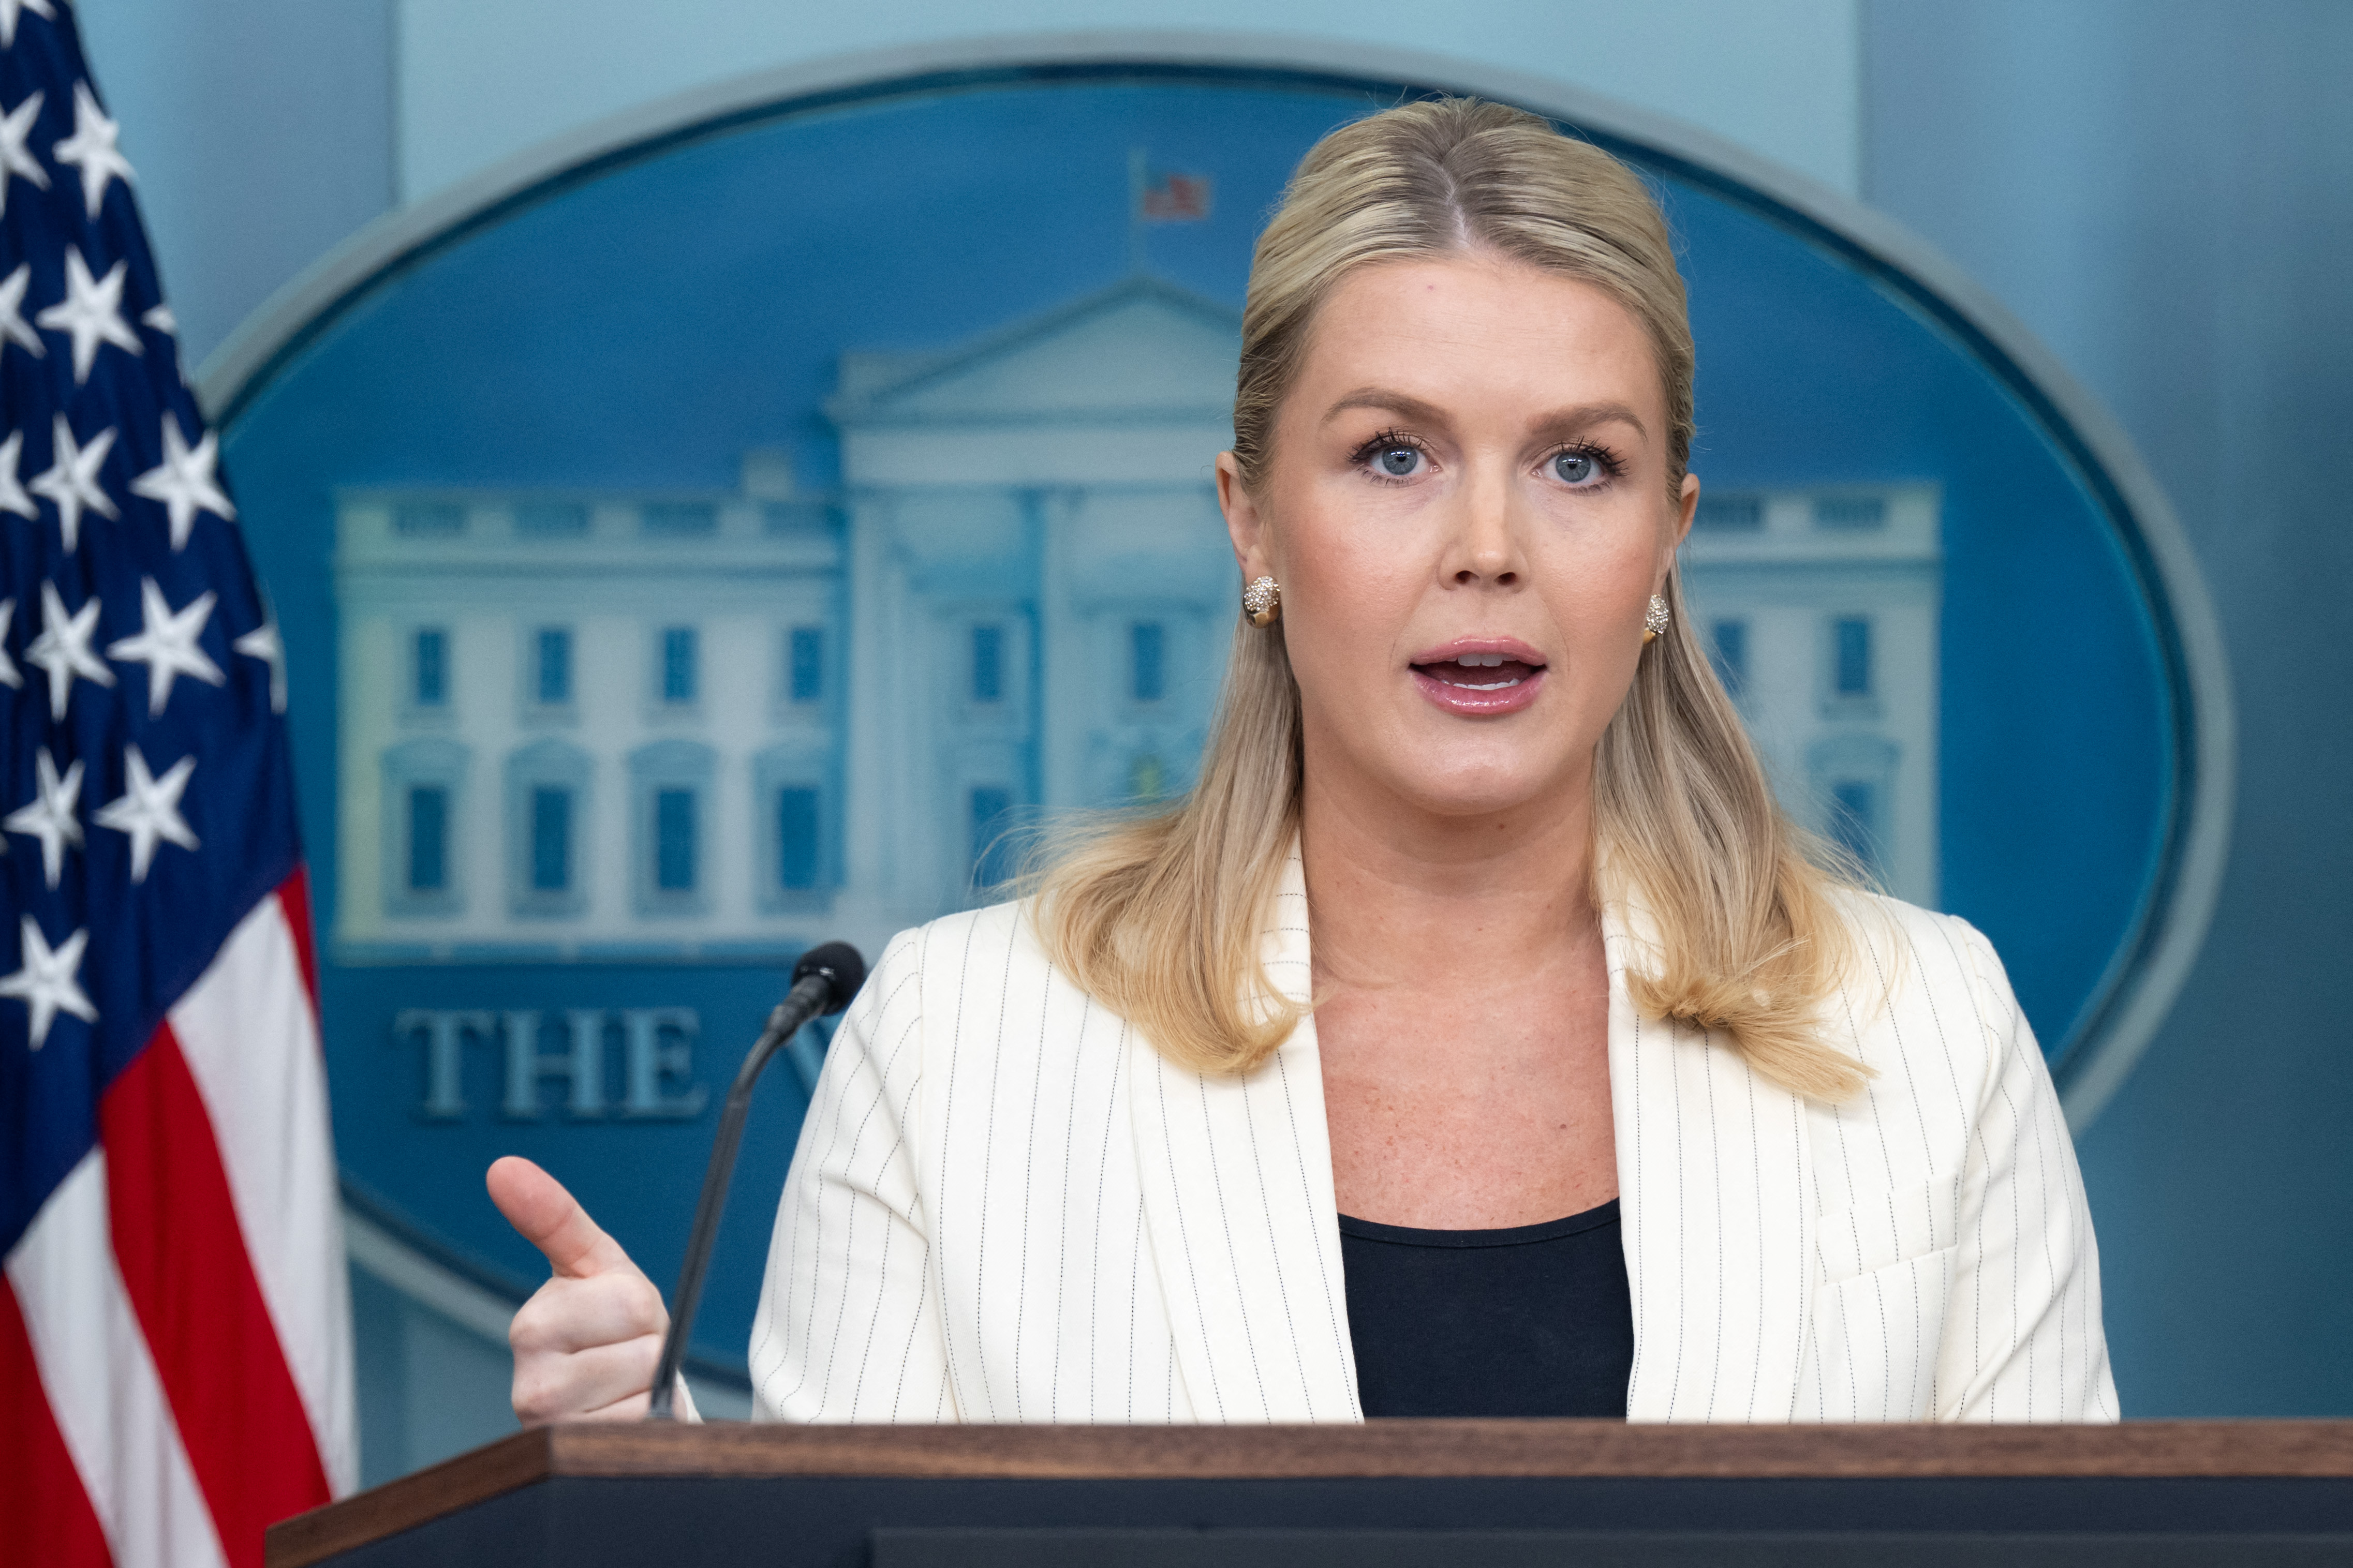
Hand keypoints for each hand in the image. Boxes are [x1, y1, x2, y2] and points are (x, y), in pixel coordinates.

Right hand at [488, 1155, 667, 1423]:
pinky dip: (650, 1424)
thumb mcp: (595, 1266)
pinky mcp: (580, 1463)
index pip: (628, 1303)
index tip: (622, 1313)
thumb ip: (553, 1216)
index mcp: (533, 1327)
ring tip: (627, 1387)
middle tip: (629, 1352)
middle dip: (651, 1346)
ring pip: (649, 1390)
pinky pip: (646, 1430)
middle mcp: (530, 1386)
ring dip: (651, 1386)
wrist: (625, 1402)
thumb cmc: (613, 1326)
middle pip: (644, 1348)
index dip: (642, 1308)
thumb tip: (501, 1166)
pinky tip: (626, 1420)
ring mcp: (555, 1436)